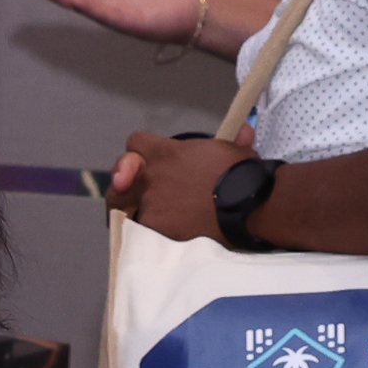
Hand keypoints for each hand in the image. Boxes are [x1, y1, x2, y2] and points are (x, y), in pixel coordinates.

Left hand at [104, 130, 233, 241]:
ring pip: (124, 208)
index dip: (142, 152)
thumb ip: (232, 141)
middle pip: (118, 179)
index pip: (135, 143)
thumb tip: (245, 131)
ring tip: (146, 218)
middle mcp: (151, 176)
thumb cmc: (243, 174)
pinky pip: (138, 231)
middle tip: (132, 194)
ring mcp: (150, 204)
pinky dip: (146, 233)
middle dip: (123, 184)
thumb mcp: (235, 151)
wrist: (248, 204)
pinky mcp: (155, 229)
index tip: (154, 161)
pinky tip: (157, 235)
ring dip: (134, 211)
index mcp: (165, 152)